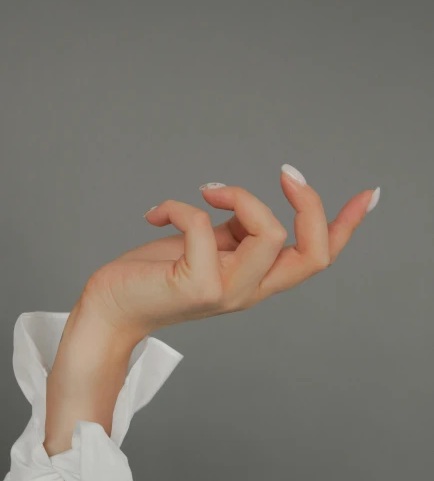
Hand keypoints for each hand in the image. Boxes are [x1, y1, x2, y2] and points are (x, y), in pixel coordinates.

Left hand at [80, 165, 379, 340]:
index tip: (368, 194)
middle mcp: (250, 291)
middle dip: (309, 204)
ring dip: (240, 196)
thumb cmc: (153, 276)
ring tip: (206, 191)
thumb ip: (233, 232)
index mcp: (256, 280)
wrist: (111, 307)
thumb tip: (246, 206)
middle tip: (285, 173)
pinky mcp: (198, 287)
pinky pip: (203, 224)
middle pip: (314, 253)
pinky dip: (179, 205)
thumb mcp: (205, 247)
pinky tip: (155, 214)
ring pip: (270, 233)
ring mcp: (227, 293)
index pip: (316, 259)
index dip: (346, 227)